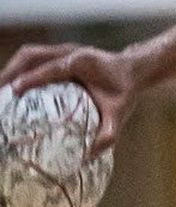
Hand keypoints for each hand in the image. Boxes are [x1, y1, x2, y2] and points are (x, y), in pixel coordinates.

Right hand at [0, 43, 138, 155]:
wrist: (132, 71)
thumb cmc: (125, 91)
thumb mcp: (121, 112)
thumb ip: (109, 132)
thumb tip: (90, 155)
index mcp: (83, 61)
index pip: (52, 68)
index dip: (32, 78)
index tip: (15, 90)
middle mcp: (69, 52)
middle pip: (32, 55)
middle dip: (11, 71)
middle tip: (0, 92)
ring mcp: (62, 51)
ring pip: (29, 55)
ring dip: (11, 70)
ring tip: (1, 91)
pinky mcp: (57, 54)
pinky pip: (33, 59)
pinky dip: (20, 71)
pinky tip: (12, 88)